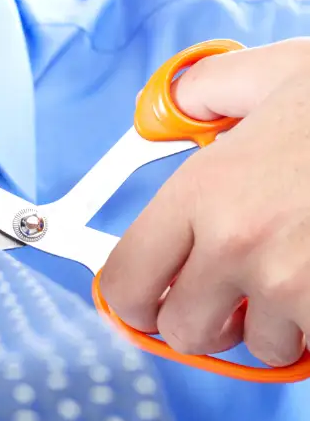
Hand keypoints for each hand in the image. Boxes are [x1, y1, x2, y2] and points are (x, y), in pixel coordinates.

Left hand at [100, 38, 309, 365]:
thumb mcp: (275, 73)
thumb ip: (207, 93)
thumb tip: (168, 109)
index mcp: (204, 190)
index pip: (126, 281)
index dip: (134, 300)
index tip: (148, 302)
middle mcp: (238, 245)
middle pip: (184, 334)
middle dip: (206, 320)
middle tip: (230, 295)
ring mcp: (291, 286)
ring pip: (257, 347)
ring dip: (273, 323)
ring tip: (300, 274)